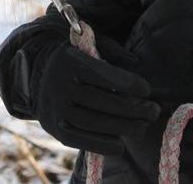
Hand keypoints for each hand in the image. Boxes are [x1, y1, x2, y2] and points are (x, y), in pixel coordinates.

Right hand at [31, 37, 160, 155]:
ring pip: (93, 122)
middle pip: (103, 102)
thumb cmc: (76, 60)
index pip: (104, 75)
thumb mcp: (91, 46)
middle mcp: (61, 84)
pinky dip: (101, 145)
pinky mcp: (54, 127)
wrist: (39, 74)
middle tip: (153, 111)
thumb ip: (113, 52)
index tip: (146, 90)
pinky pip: (79, 140)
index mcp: (72, 60)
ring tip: (142, 128)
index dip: (129, 84)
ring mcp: (56, 108)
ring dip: (123, 128)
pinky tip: (120, 146)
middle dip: (134, 109)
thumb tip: (137, 63)